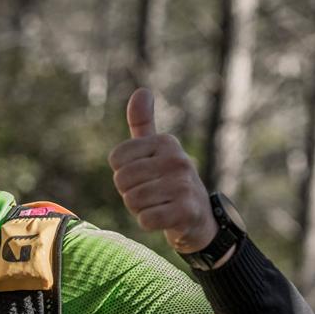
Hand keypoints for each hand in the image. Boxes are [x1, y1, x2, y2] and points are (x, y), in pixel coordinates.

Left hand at [108, 88, 218, 254]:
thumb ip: (143, 123)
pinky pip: (145, 219)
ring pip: (132, 201)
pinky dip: (149, 223)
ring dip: (140, 209)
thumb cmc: (168, 181)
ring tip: (158, 205)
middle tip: (151, 194)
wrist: (199, 218)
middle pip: (122, 181)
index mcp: (165, 142)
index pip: (116, 158)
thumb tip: (142, 90)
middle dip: (130, 193)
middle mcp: (177, 159)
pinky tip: (164, 218)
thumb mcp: (156, 150)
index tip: (143, 176)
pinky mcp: (186, 211)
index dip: (123, 173)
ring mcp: (184, 185)